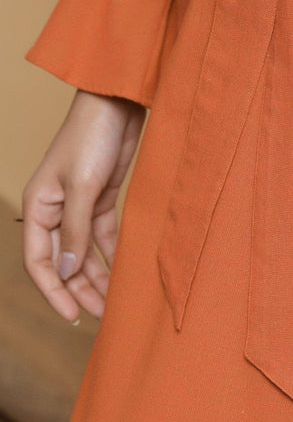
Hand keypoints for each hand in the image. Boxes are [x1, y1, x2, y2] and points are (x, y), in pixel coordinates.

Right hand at [21, 89, 146, 323]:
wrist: (119, 104)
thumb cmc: (92, 137)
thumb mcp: (84, 186)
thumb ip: (75, 230)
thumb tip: (67, 271)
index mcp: (39, 207)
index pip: (39, 261)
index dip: (54, 292)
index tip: (72, 316)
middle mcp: (56, 209)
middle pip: (64, 261)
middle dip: (80, 289)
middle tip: (101, 316)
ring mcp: (81, 204)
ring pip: (86, 251)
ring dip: (98, 275)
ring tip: (114, 302)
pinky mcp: (104, 197)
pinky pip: (105, 235)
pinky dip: (113, 254)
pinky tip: (125, 272)